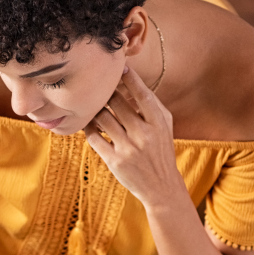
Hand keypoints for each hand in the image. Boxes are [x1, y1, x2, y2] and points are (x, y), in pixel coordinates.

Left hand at [83, 66, 180, 202]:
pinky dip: (89, 128)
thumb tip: (130, 81)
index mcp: (158, 123)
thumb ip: (151, 105)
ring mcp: (128, 148)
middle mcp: (144, 134)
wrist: (161, 187)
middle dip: (106, 92)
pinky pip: (94, 138)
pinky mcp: (114, 161)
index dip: (130, 79)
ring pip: (102, 118)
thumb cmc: (160, 151)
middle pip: (117, 103)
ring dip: (95, 109)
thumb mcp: (164, 127)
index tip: (121, 68)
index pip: (142, 95)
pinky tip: (89, 124)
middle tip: (99, 87)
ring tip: (92, 105)